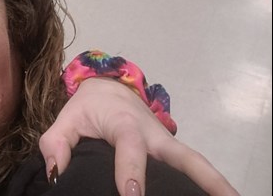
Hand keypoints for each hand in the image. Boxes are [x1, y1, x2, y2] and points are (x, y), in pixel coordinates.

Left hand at [39, 79, 238, 195]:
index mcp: (124, 124)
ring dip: (216, 182)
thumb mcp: (66, 120)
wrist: (109, 88)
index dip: (132, 170)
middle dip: (203, 178)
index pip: (130, 148)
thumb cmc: (88, 107)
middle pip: (184, 156)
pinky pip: (191, 169)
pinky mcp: (172, 154)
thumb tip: (57, 175)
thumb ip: (56, 145)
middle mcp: (153, 135)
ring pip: (196, 163)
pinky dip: (205, 183)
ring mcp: (168, 145)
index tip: (133, 195)